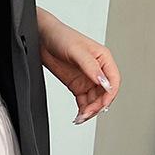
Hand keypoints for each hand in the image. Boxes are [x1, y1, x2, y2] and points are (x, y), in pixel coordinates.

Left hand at [36, 7, 120, 123]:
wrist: (41, 38)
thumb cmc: (61, 37)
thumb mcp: (77, 51)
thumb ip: (90, 67)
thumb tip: (103, 82)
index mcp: (104, 59)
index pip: (114, 80)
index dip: (110, 94)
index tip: (101, 104)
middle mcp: (98, 70)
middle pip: (105, 94)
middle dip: (98, 106)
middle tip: (87, 114)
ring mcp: (87, 78)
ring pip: (95, 100)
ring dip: (90, 110)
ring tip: (80, 118)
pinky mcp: (76, 85)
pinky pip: (84, 101)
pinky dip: (82, 109)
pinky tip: (78, 116)